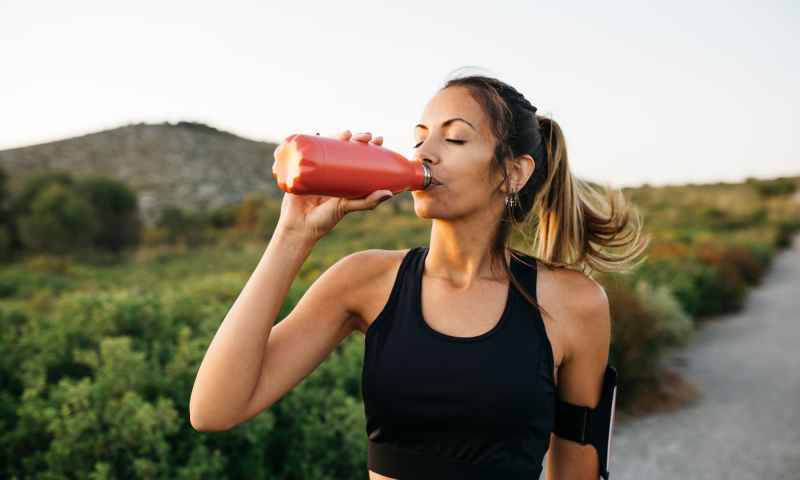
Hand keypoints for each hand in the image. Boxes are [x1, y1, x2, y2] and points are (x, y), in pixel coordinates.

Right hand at [275, 130, 392, 242]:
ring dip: (338, 136)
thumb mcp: (346, 208)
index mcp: (345, 179)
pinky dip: (311, 141)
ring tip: (347, 133)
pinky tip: (317, 134)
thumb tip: (389, 194)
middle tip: (366, 136)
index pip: (360, 158)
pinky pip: (307, 153)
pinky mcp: (301, 170)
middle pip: (345, 149)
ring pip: (328, 147)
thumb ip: (366, 202)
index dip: (369, 147)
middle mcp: (332, 172)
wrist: (297, 228)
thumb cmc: (323, 221)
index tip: (379, 139)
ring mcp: (317, 170)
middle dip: (357, 138)